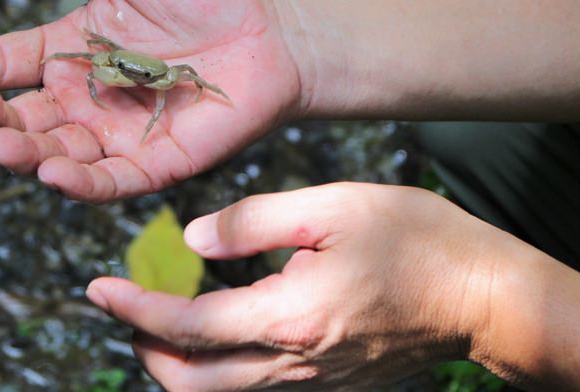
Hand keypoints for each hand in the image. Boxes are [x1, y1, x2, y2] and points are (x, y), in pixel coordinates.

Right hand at [0, 0, 303, 200]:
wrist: (274, 30)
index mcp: (69, 51)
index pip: (5, 62)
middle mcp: (83, 98)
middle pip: (22, 117)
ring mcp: (115, 135)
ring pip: (55, 154)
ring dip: (24, 154)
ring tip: (0, 144)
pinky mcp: (153, 165)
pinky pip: (108, 182)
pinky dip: (78, 182)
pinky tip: (52, 171)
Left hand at [86, 184, 504, 389]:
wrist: (483, 297)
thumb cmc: (415, 241)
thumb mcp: (331, 207)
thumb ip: (252, 221)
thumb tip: (192, 241)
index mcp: (288, 318)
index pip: (187, 329)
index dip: (133, 310)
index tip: (96, 288)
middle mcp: (293, 365)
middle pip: (190, 384)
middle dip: (145, 349)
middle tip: (127, 306)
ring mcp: (312, 384)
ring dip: (176, 361)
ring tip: (161, 316)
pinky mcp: (328, 385)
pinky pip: (253, 389)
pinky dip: (216, 366)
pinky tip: (218, 327)